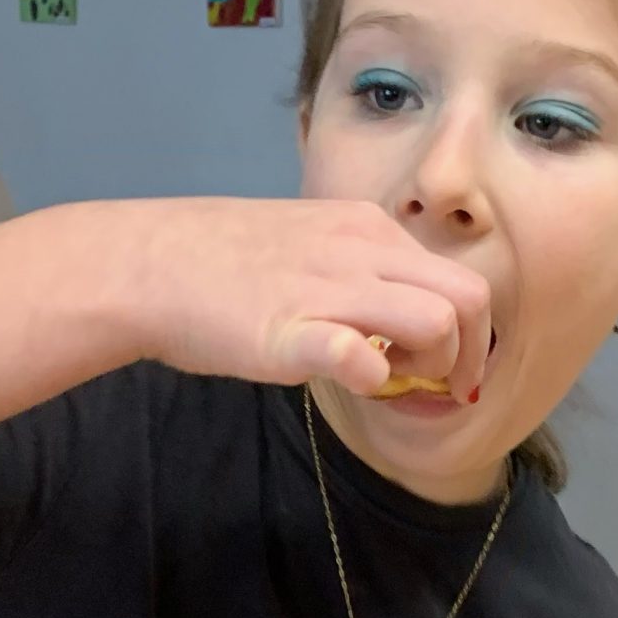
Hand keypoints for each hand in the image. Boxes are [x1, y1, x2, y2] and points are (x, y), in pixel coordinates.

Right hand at [117, 198, 492, 400]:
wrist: (148, 263)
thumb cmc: (219, 264)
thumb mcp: (308, 248)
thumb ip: (356, 277)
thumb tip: (389, 327)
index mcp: (368, 229)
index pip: (457, 277)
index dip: (468, 333)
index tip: (444, 368)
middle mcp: (361, 249)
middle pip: (468, 298)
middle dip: (470, 355)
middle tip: (440, 388)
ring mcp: (328, 287)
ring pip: (436, 322)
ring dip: (431, 367)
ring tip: (391, 383)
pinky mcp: (292, 330)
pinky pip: (360, 354)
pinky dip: (373, 375)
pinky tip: (352, 381)